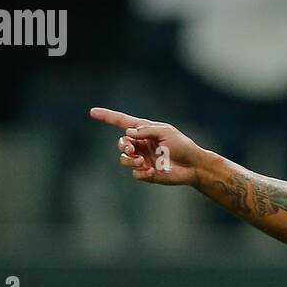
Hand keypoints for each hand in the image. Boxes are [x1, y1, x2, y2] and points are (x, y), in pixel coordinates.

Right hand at [88, 107, 203, 185]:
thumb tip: (128, 133)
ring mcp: (143, 159)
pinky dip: (141, 172)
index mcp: (144, 131)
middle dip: (123, 146)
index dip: (107, 117)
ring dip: (129, 159)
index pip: (121, 122)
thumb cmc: (182, 146)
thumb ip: (146, 130)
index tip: (92, 112)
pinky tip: (153, 170)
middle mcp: (141, 145)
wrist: (193, 166)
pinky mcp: (147, 173)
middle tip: (132, 149)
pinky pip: (135, 173)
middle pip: (121, 143)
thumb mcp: (165, 132)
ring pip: (124, 159)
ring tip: (141, 160)